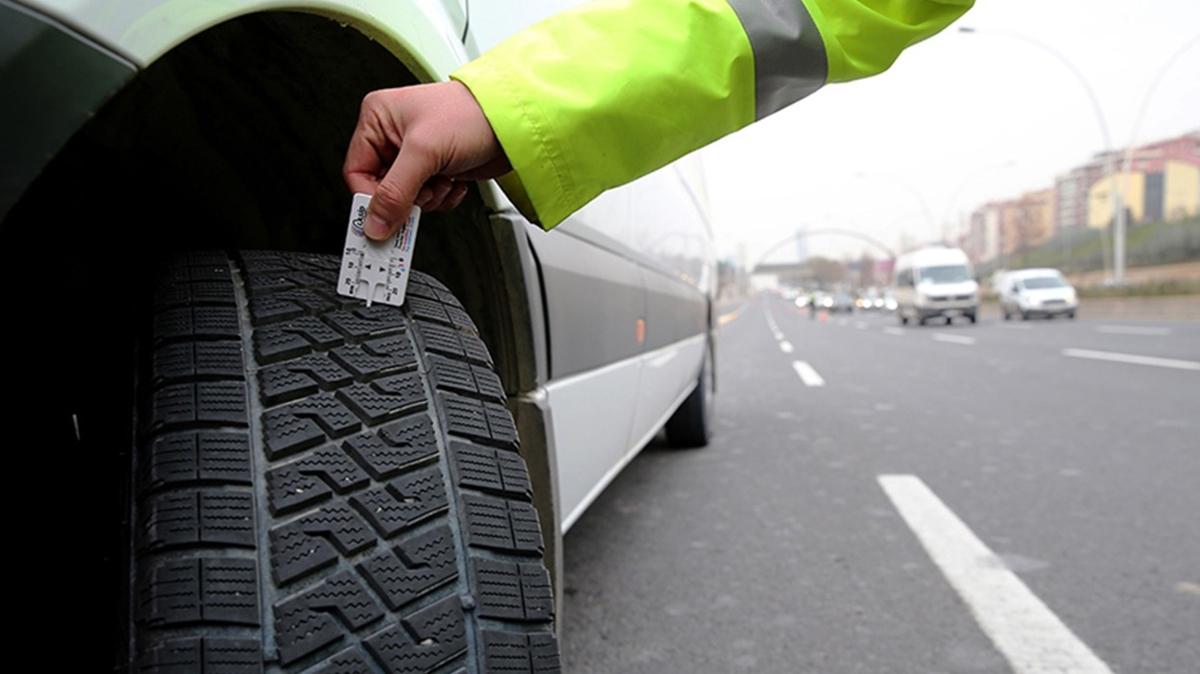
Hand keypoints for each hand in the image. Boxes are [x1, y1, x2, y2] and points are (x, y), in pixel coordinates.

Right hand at [343, 81, 510, 239]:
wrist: (514, 122)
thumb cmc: (471, 114)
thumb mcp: (425, 152)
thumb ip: (395, 191)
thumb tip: (375, 223)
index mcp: (378, 118)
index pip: (356, 171)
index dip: (371, 197)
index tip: (384, 217)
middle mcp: (394, 135)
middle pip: (382, 188)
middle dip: (406, 197)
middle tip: (422, 195)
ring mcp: (417, 153)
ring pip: (406, 198)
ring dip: (428, 198)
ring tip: (443, 179)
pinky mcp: (437, 168)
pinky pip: (428, 199)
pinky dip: (442, 197)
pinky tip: (454, 180)